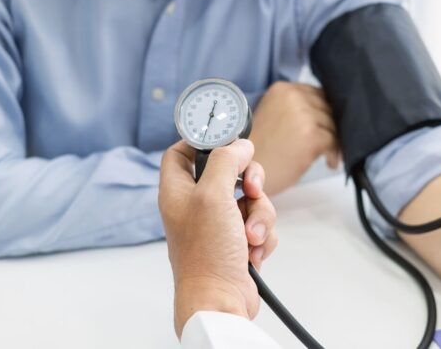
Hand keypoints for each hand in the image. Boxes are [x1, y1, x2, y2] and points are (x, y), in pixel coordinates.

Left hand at [158, 139, 277, 336]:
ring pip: (251, 198)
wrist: (220, 300)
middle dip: (249, 180)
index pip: (181, 151)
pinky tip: (251, 251)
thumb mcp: (212, 195)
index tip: (226, 139)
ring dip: (259, 215)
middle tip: (250, 189)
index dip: (202, 141)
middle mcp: (197, 204)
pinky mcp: (238, 240)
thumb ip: (225, 161)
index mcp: (179, 190)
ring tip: (249, 236)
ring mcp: (219, 223)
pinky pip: (259, 222)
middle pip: (228, 171)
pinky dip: (261, 234)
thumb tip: (240, 146)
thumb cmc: (206, 253)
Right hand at [249, 82, 339, 195]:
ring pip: (333, 124)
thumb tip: (325, 112)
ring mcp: (303, 115)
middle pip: (328, 107)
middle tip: (333, 141)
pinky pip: (334, 141)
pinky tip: (330, 162)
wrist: (245, 171)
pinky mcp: (311, 135)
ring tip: (330, 154)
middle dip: (332, 125)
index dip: (325, 110)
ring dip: (336, 141)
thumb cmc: (259, 149)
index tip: (327, 124)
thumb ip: (294, 107)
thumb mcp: (273, 116)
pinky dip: (335, 153)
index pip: (317, 94)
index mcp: (283, 89)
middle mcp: (293, 97)